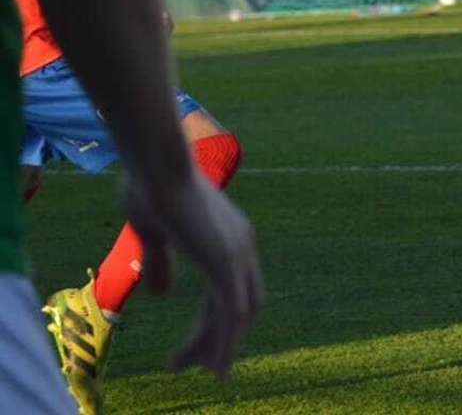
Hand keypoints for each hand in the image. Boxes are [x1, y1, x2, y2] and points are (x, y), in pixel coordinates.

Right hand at [121, 171, 261, 378]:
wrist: (155, 160)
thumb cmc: (149, 186)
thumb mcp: (154, 233)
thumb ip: (162, 262)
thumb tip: (165, 296)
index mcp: (230, 239)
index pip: (231, 292)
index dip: (214, 323)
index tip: (188, 349)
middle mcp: (241, 247)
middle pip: (241, 306)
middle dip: (216, 339)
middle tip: (183, 366)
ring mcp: (236, 253)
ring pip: (236, 315)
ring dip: (217, 347)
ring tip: (191, 373)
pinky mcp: (224, 259)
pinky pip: (230, 312)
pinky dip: (226, 342)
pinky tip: (216, 367)